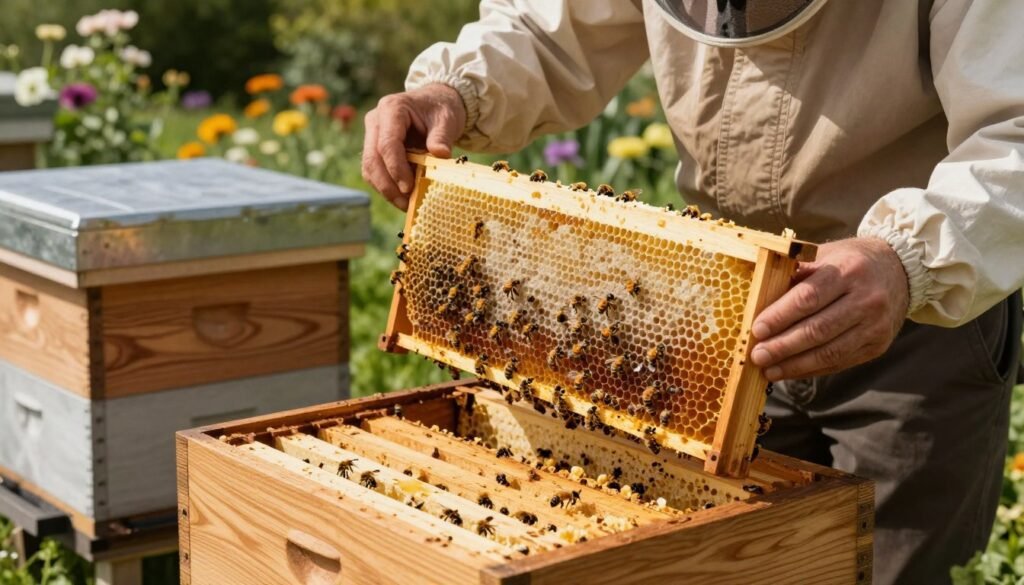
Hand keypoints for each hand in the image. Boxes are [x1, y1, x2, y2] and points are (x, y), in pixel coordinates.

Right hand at [362, 84, 466, 209]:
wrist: (435, 103)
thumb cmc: (440, 109)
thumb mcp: (447, 120)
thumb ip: (442, 137)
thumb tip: (441, 155)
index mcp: (391, 109)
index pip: (387, 144)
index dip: (396, 168)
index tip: (408, 188)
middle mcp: (376, 121)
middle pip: (372, 158)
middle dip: (387, 185)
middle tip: (405, 204)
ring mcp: (372, 134)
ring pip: (369, 168)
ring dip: (385, 189)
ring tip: (406, 204)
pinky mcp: (374, 148)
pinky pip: (374, 171)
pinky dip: (387, 186)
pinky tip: (403, 197)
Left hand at [749, 237, 909, 380]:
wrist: (899, 271)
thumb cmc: (850, 262)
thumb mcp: (825, 255)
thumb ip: (795, 273)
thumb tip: (757, 294)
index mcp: (849, 271)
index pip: (809, 297)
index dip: (780, 316)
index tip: (757, 329)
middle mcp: (867, 299)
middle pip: (818, 330)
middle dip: (783, 346)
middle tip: (757, 356)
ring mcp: (875, 326)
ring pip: (829, 352)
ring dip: (795, 365)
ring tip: (769, 370)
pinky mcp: (877, 345)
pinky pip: (839, 363)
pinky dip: (811, 370)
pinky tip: (790, 371)